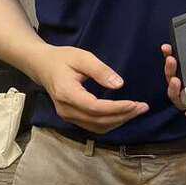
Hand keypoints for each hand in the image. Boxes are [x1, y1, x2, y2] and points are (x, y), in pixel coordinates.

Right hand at [33, 45, 148, 134]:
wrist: (42, 66)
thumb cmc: (63, 58)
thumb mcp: (82, 57)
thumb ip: (100, 71)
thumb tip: (119, 84)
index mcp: (67, 93)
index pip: (94, 107)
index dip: (116, 108)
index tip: (135, 103)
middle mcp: (66, 109)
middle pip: (98, 120)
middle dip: (123, 115)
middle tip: (143, 107)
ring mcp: (67, 116)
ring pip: (96, 126)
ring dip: (119, 121)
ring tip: (137, 111)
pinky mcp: (71, 117)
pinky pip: (93, 126)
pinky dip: (110, 123)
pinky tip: (123, 114)